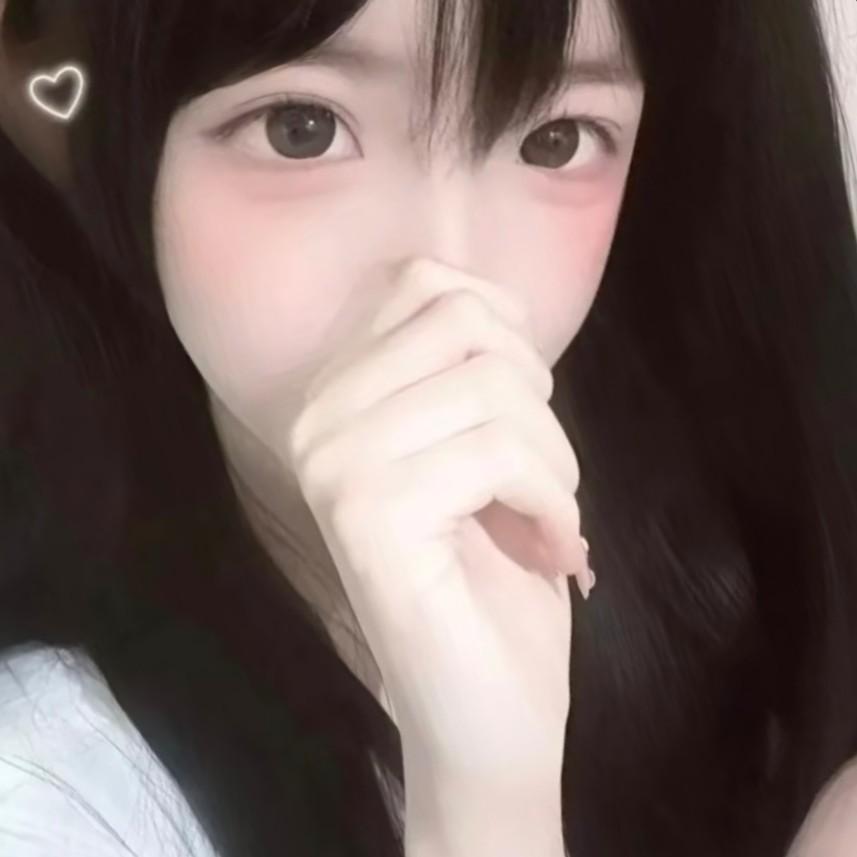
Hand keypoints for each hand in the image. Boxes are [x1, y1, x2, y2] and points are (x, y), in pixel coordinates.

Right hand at [280, 258, 590, 787]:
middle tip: (539, 479)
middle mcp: (318, 419)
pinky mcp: (369, 512)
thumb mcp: (483, 441)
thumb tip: (497, 298)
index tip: (522, 411)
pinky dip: (553, 500)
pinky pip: (499, 451)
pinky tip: (546, 549)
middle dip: (538, 403)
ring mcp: (334, 464)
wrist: (481, 709)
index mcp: (337, 395)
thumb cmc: (495, 574)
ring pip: (494, 387)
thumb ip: (469, 366)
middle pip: (469, 326)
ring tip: (545, 519)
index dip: (507, 335)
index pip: (427, 284)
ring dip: (554, 460)